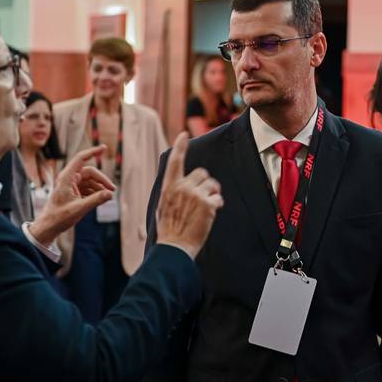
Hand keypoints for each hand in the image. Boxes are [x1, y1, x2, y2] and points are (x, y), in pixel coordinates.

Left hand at [28, 145, 115, 245]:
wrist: (49, 226)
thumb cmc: (59, 217)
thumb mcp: (79, 209)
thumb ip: (95, 200)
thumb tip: (110, 194)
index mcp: (66, 178)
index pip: (80, 159)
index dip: (92, 152)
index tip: (104, 148)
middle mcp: (69, 179)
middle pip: (90, 172)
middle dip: (102, 180)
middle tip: (112, 190)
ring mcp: (72, 185)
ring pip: (90, 180)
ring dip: (100, 187)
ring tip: (108, 197)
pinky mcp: (74, 192)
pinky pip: (88, 187)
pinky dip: (96, 192)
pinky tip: (101, 199)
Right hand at [157, 132, 222, 259]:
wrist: (174, 247)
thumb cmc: (169, 230)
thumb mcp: (163, 206)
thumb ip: (173, 192)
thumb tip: (181, 185)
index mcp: (169, 187)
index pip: (175, 162)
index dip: (180, 147)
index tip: (184, 134)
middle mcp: (181, 187)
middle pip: (202, 172)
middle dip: (206, 182)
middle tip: (206, 195)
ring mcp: (195, 194)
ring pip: (212, 184)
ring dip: (213, 193)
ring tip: (207, 207)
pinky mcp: (207, 204)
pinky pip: (218, 197)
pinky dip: (217, 205)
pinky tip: (210, 214)